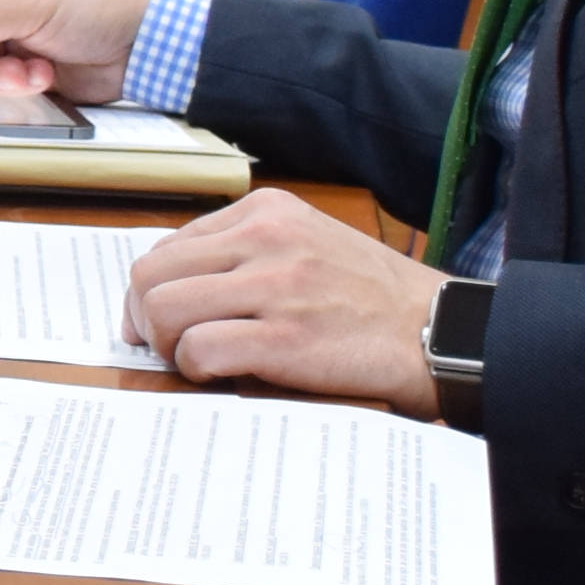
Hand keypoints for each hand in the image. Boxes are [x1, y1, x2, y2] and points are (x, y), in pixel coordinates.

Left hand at [130, 191, 449, 410]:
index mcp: (267, 210)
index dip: (153, 291)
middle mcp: (266, 237)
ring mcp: (275, 285)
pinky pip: (198, 350)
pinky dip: (197, 369)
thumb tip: (172, 288)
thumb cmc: (371, 299)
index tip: (163, 321)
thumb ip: (247, 254)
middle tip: (166, 347)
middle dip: (145, 319)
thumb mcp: (308, 245)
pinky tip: (224, 374)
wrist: (438, 332)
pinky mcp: (284, 336)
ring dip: (167, 346)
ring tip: (197, 361)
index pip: (168, 245)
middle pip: (150, 275)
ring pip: (162, 309)